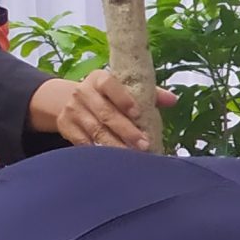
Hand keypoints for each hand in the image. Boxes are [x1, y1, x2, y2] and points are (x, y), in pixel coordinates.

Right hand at [32, 69, 176, 150]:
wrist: (68, 100)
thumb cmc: (106, 96)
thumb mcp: (123, 89)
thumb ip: (149, 94)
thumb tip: (173, 99)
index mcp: (99, 79)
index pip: (110, 85)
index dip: (123, 99)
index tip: (138, 114)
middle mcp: (83, 92)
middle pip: (105, 113)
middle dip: (126, 131)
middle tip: (143, 145)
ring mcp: (73, 110)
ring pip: (95, 130)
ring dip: (115, 145)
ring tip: (132, 156)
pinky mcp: (66, 127)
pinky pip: (83, 142)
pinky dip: (98, 151)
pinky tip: (112, 160)